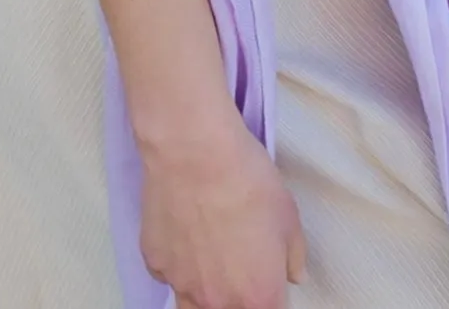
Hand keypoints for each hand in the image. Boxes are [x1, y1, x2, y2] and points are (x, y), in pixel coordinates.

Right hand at [140, 105, 306, 308]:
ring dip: (206, 292)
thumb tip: (293, 276)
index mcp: (256, 296)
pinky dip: (180, 265)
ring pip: (192, 307)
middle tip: (242, 264)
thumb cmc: (249, 183)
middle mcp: (216, 302)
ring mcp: (181, 286)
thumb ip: (294, 256)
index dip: (271, 298)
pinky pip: (170, 275)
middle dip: (240, 297)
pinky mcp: (154, 264)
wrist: (195, 155)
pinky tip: (185, 234)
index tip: (270, 279)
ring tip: (212, 259)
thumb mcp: (289, 216)